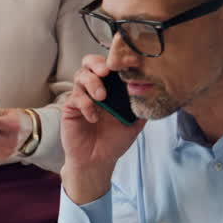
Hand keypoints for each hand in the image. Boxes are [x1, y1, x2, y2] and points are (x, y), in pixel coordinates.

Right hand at [60, 54, 144, 202]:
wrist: (97, 161)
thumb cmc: (114, 141)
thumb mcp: (134, 123)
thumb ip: (141, 106)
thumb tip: (151, 90)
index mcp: (111, 88)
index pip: (111, 66)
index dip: (117, 61)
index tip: (128, 63)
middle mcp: (95, 88)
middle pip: (90, 63)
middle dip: (98, 63)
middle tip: (106, 71)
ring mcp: (82, 96)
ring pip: (81, 75)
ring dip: (92, 83)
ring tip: (102, 97)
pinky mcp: (70, 107)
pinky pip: (75, 97)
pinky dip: (85, 104)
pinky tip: (94, 117)